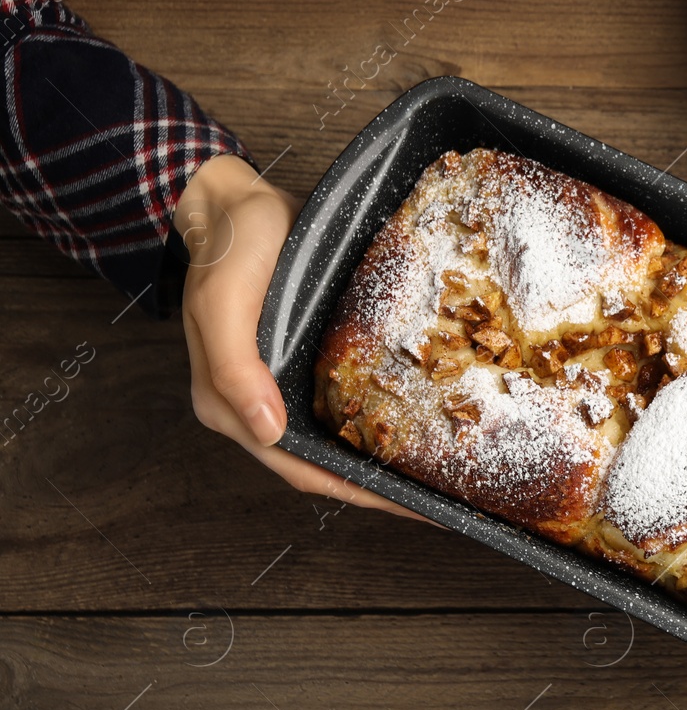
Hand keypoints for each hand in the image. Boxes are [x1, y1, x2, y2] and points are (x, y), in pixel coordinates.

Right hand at [173, 155, 432, 522]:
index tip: (411, 506)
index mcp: (232, 406)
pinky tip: (417, 417)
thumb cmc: (229, 250)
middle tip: (441, 496)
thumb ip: (234, 368)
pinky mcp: (306, 359)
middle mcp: (259, 404)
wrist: (235, 203)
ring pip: (338, 438)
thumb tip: (268, 429)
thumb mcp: (222, 303)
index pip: (302, 470)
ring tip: (439, 468)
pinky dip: (378, 418)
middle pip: (326, 465)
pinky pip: (344, 402)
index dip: (357, 493)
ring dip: (382, 457)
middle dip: (380, 486)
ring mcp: (282, 383)